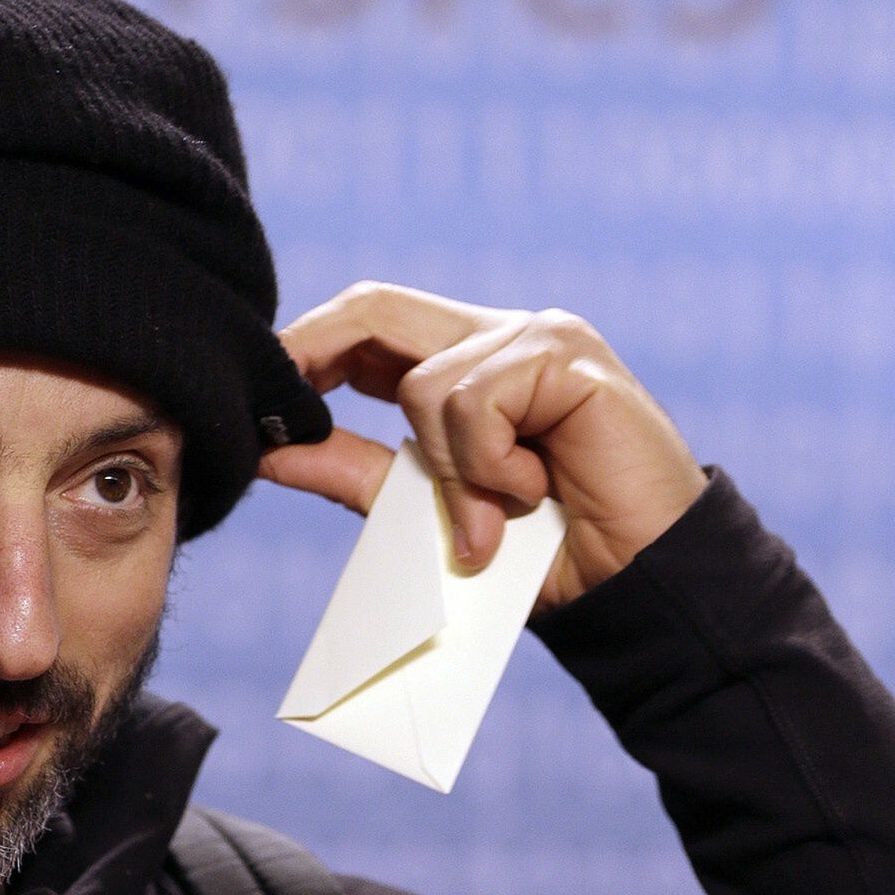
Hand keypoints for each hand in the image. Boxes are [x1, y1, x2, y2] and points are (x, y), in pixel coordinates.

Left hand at [259, 281, 706, 616]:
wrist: (637, 586)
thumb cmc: (543, 554)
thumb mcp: (428, 509)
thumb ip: (355, 471)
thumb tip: (268, 446)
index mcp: (468, 364)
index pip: (367, 323)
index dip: (304, 349)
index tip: (256, 397)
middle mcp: (501, 334)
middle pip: (375, 308)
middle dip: (313, 356)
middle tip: (280, 415)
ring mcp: (539, 337)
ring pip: (423, 386)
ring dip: (446, 472)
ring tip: (497, 518)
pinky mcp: (568, 357)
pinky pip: (472, 405)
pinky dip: (487, 467)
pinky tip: (534, 492)